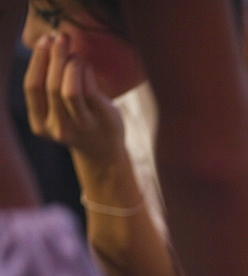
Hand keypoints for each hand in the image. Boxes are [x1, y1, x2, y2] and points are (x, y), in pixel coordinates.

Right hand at [23, 32, 125, 163]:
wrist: (103, 153)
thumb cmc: (77, 123)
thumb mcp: (56, 111)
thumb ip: (49, 88)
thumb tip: (49, 47)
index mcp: (40, 123)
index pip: (32, 87)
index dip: (37, 61)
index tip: (44, 41)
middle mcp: (58, 127)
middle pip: (51, 86)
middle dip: (54, 57)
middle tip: (60, 37)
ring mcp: (81, 126)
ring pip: (70, 90)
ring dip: (71, 65)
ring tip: (75, 55)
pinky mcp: (101, 120)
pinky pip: (90, 91)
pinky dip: (86, 73)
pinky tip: (85, 65)